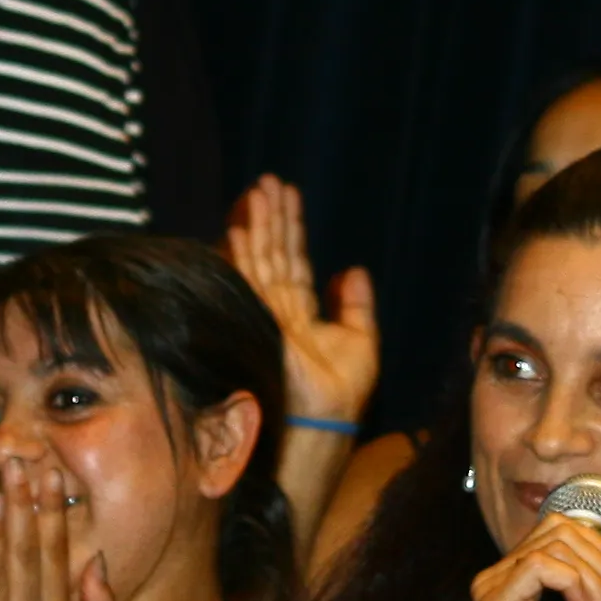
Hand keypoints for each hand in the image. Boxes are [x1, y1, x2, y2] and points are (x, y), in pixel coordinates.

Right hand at [226, 176, 378, 429]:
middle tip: (267, 181)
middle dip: (270, 217)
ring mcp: (264, 312)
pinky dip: (241, 254)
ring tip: (257, 191)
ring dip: (257, 225)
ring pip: (259, 260)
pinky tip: (238, 229)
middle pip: (272, 253)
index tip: (288, 196)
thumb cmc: (343, 394)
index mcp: (303, 312)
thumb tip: (354, 269)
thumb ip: (358, 305)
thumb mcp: (363, 341)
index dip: (291, 229)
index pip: (294, 261)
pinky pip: (246, 279)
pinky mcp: (255, 319)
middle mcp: (279, 308)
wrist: (325, 419)